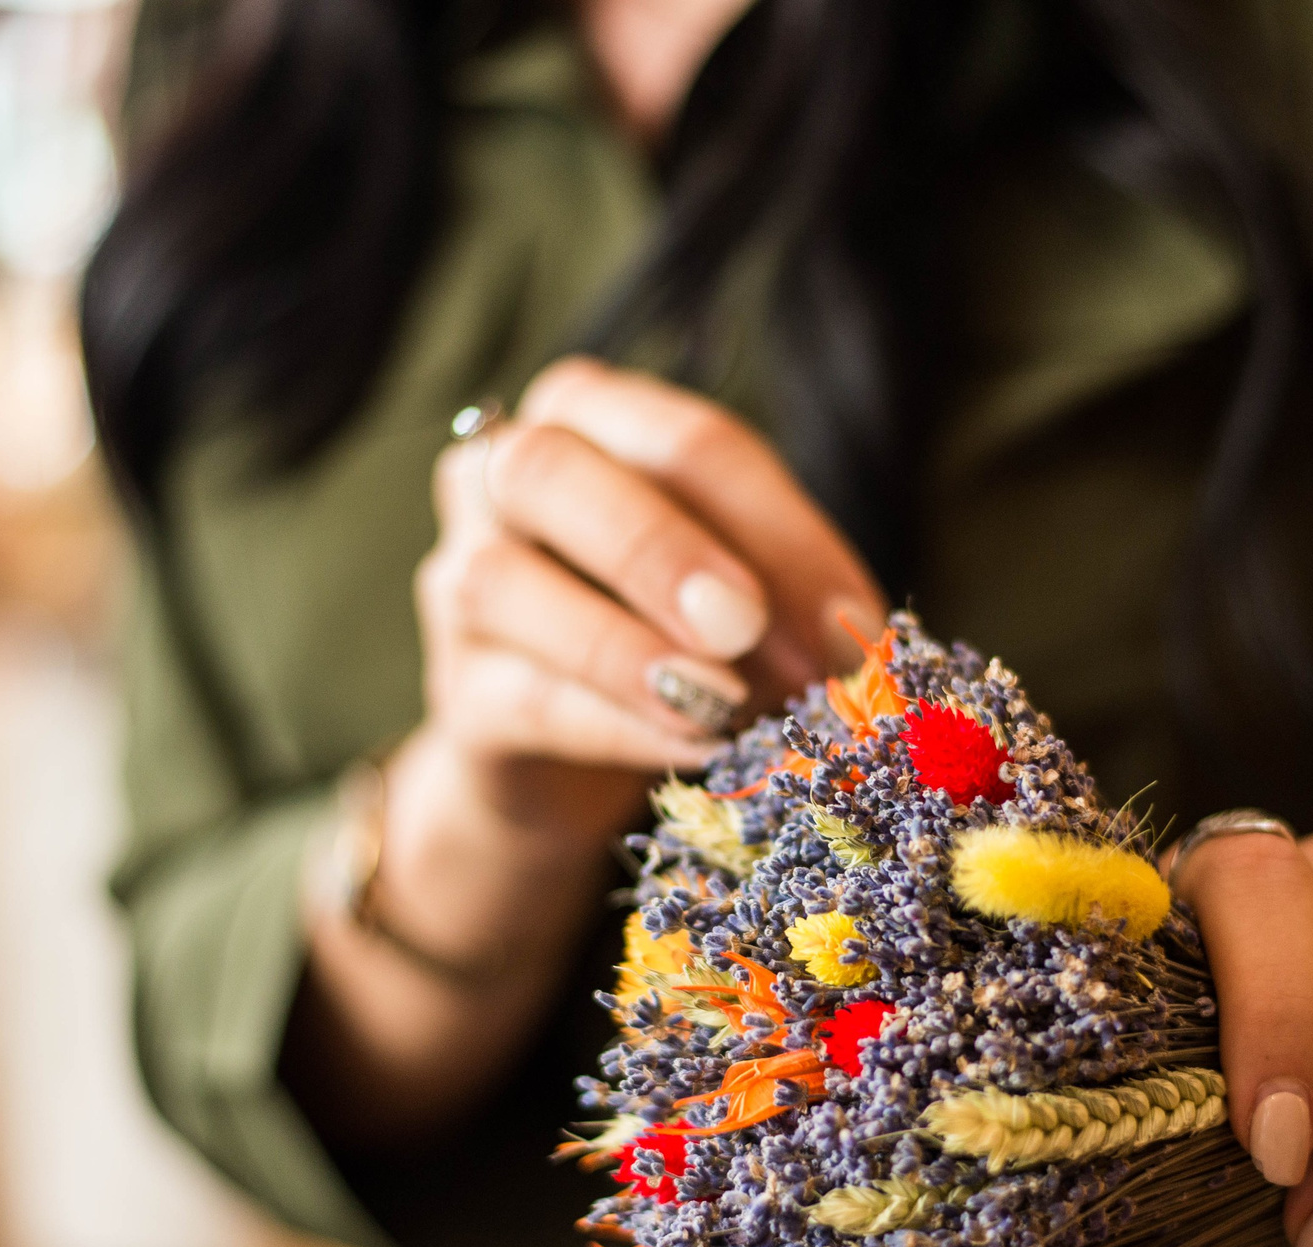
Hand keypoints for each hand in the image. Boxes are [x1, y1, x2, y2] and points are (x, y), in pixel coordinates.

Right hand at [298, 360, 886, 1132]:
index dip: (775, 526)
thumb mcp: (742, 598)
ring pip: (506, 582)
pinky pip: (525, 699)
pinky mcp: (459, 697)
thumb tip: (855, 643)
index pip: (684, 440)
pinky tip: (694, 749)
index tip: (850, 622)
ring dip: (627, 646)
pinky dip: (618, 724)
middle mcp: (498, 473)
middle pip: (552, 470)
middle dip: (656, 548)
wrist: (572, 762)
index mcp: (589, 418)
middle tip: (744, 627)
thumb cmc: (676, 641)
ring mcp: (457, 580)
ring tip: (723, 704)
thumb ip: (786, 595)